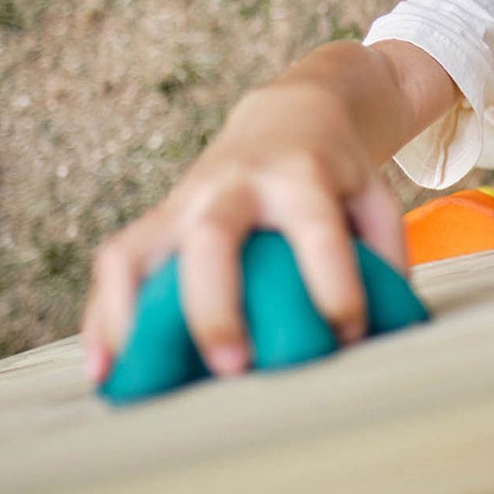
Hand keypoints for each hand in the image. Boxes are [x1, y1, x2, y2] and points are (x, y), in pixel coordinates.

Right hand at [81, 83, 406, 385]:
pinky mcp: (158, 218)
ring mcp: (186, 200)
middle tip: (234, 368)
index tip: (346, 333)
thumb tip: (389, 322)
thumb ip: (386, 252)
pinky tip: (105, 368)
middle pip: (212, 238)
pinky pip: (116, 263)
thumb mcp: (375, 195)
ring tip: (137, 377)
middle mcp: (234, 185)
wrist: (289, 115)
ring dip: (132, 314)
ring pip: (141, 250)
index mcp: (300, 177)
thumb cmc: (337, 172)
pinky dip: (104, 316)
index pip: (317, 232)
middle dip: (216, 306)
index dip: (334, 286)